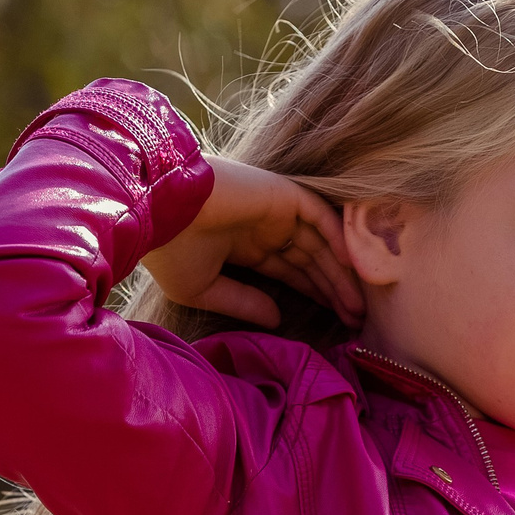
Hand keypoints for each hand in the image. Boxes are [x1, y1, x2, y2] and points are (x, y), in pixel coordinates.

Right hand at [143, 157, 363, 328]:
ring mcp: (276, 209)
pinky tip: (353, 267)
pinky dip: (338, 238)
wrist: (154, 209)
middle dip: (336, 289)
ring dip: (342, 272)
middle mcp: (265, 227)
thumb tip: (277, 319)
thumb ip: (243, 302)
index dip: (316, 294)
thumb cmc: (167, 250)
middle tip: (359, 319)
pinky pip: (319, 216)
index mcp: (246, 246)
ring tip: (360, 305)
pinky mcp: (282, 193)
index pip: (292, 272)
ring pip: (320, 242)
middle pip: (312, 260)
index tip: (339, 321)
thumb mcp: (203, 288)